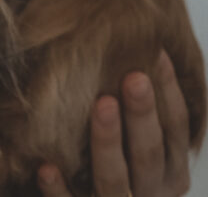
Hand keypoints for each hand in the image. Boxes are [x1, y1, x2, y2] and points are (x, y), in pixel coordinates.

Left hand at [37, 51, 191, 195]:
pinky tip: (46, 166)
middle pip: (148, 155)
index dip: (169, 94)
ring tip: (101, 104)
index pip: (175, 131)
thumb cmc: (122, 163)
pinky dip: (59, 189)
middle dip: (142, 116)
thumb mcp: (143, 144)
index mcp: (169, 172)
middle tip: (134, 76)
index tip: (157, 53)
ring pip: (114, 181)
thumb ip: (141, 108)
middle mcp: (149, 193)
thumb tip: (139, 41)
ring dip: (107, 143)